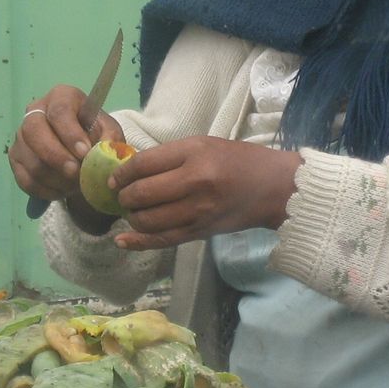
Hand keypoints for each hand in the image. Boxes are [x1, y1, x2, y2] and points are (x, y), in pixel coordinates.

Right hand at [8, 85, 123, 228]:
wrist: (81, 149)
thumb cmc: (95, 134)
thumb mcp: (109, 132)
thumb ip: (110, 139)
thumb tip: (104, 152)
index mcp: (61, 97)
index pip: (59, 111)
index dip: (70, 133)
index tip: (84, 152)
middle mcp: (35, 112)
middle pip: (33, 130)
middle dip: (56, 156)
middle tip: (75, 173)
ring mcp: (22, 136)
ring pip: (29, 159)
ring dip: (54, 178)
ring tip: (75, 184)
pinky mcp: (15, 158)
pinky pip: (25, 179)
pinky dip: (46, 190)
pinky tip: (63, 190)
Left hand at [109, 137, 303, 251]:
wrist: (274, 189)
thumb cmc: (239, 160)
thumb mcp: (204, 145)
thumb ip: (170, 156)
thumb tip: (131, 169)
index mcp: (195, 155)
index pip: (145, 164)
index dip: (122, 172)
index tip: (114, 177)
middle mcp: (194, 183)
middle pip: (142, 194)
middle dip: (123, 196)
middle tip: (120, 195)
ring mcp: (197, 212)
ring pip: (148, 220)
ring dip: (131, 217)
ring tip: (131, 210)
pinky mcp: (199, 233)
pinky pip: (161, 241)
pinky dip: (138, 242)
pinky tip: (122, 240)